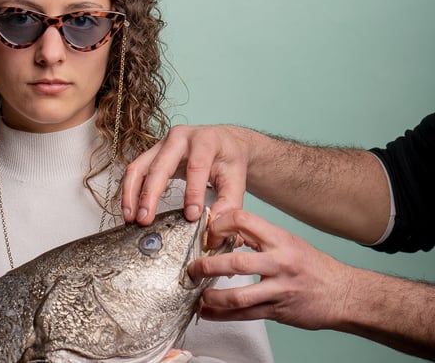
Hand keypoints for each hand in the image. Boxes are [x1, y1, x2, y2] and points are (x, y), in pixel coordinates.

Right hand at [120, 124, 251, 229]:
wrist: (223, 142)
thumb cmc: (228, 158)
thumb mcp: (236, 177)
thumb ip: (229, 202)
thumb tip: (214, 225)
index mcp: (204, 140)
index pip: (196, 166)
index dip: (193, 192)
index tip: (192, 216)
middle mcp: (179, 138)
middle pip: (160, 165)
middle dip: (150, 194)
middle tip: (146, 219)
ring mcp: (162, 144)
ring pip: (139, 166)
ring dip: (131, 193)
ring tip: (130, 217)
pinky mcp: (152, 153)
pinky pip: (135, 170)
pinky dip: (130, 191)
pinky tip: (129, 209)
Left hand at [187, 210, 353, 330]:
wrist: (343, 294)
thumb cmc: (314, 265)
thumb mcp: (289, 241)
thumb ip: (260, 238)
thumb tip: (229, 234)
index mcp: (280, 239)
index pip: (244, 221)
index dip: (221, 224)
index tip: (209, 233)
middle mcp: (279, 263)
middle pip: (237, 262)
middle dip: (209, 265)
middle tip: (194, 267)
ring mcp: (279, 289)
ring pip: (239, 295)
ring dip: (213, 296)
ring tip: (199, 294)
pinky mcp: (278, 310)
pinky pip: (246, 315)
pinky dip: (223, 315)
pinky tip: (209, 312)